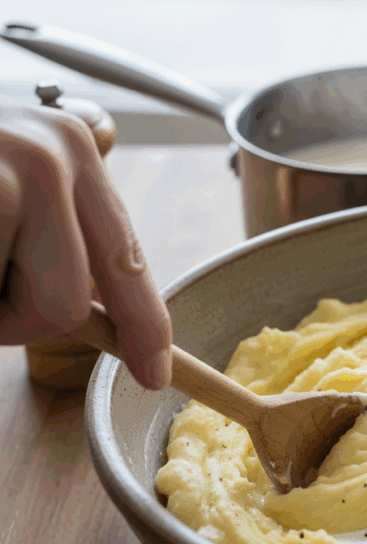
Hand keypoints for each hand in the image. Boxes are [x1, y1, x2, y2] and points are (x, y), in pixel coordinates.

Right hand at [0, 93, 171, 389]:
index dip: (143, 327)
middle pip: (70, 304)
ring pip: (33, 311)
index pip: (127, 260)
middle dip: (12, 315)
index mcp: (74, 151)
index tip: (155, 373)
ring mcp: (11, 171)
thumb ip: (56, 240)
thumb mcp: (9, 187)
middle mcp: (55, 153)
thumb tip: (106, 320)